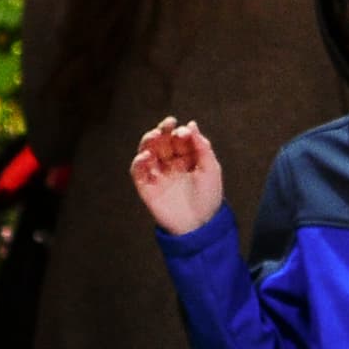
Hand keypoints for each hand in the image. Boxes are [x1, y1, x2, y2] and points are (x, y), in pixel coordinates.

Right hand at [130, 117, 224, 236]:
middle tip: (167, 124)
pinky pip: (138, 171)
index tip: (184, 132)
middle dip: (162, 131)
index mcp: (186, 159)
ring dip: (148, 141)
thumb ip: (202, 147)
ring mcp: (157, 175)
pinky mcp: (146, 187)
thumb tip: (191, 124)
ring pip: (147, 152)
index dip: (179, 132)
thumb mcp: (211, 169)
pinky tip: (147, 156)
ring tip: (155, 135)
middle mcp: (170, 165)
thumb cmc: (209, 197)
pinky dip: (139, 161)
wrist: (200, 224)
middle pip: (161, 143)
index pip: (178, 140)